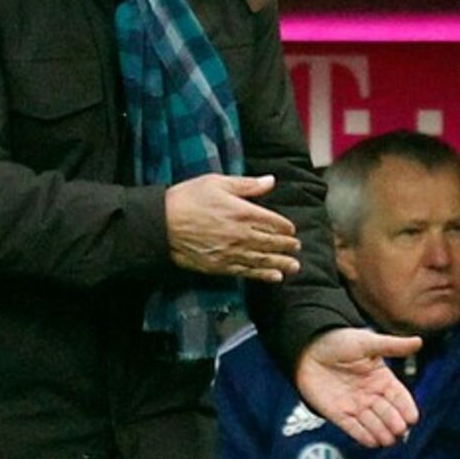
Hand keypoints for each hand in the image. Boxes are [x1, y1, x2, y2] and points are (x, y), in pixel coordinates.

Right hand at [164, 173, 300, 282]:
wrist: (162, 224)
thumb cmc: (188, 198)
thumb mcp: (217, 182)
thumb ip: (247, 185)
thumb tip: (270, 181)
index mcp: (242, 212)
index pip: (273, 221)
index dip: (285, 227)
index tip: (291, 229)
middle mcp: (241, 235)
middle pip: (271, 242)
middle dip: (287, 246)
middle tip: (297, 248)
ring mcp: (231, 252)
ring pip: (263, 259)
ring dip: (281, 263)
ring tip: (294, 266)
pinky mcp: (220, 266)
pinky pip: (247, 272)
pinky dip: (263, 275)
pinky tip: (275, 277)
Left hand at [295, 328, 421, 447]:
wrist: (308, 347)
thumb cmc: (339, 341)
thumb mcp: (367, 342)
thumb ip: (392, 346)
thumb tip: (418, 341)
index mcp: (382, 379)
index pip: (400, 397)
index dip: (407, 407)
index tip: (412, 417)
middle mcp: (371, 395)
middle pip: (389, 414)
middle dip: (395, 423)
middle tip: (400, 429)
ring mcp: (356, 406)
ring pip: (374, 425)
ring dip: (381, 433)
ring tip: (388, 438)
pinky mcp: (338, 414)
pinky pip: (353, 429)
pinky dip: (363, 436)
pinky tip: (372, 441)